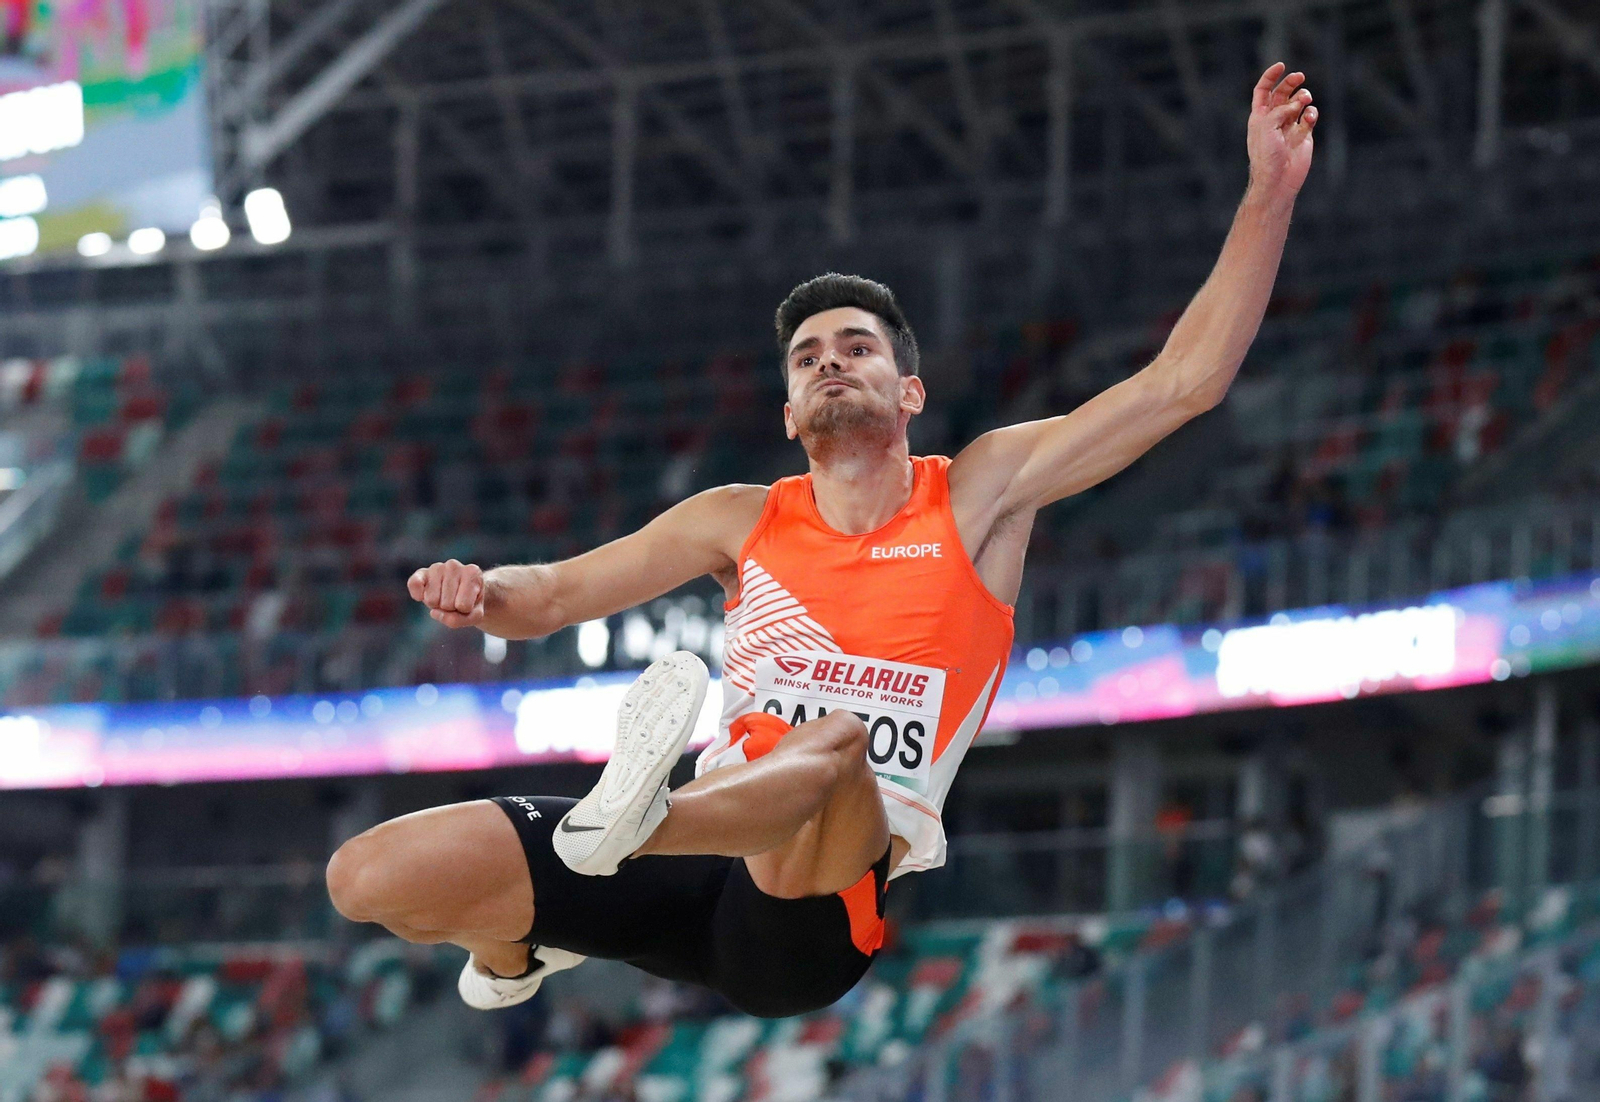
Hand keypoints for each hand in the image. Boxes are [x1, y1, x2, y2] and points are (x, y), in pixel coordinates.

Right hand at [407, 559, 485, 627]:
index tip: (468, 601)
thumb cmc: (470, 602)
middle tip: (454, 599)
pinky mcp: (421, 572)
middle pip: (448, 604)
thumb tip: (434, 613)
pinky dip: (417, 595)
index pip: (464, 606)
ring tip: (444, 596)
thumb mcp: (473, 616)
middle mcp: (454, 565)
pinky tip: (423, 596)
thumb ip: (458, 620)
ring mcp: (437, 567)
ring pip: (432, 600)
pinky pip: (414, 584)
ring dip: (437, 605)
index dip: (464, 610)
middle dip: (450, 608)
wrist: (463, 590)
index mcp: (472, 573)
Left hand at [1246, 62, 1317, 199]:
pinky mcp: (1304, 134)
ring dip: (1303, 97)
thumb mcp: (1267, 127)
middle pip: (1283, 93)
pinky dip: (1312, 113)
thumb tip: (1298, 102)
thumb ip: (1281, 109)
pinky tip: (1309, 118)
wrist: (1278, 179)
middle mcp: (1274, 120)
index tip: (1281, 65)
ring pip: (1299, 103)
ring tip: (1304, 101)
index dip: (1271, 76)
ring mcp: (1290, 126)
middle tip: (1300, 77)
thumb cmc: (1267, 155)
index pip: (1263, 90)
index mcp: (1259, 117)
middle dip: (1291, 82)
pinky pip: (1310, 116)